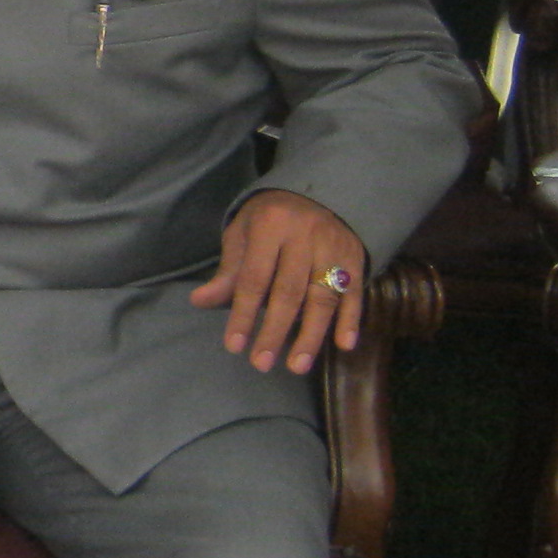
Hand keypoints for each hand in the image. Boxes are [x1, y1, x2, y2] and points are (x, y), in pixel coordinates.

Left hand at [191, 191, 366, 375]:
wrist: (317, 192)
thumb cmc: (269, 218)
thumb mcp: (242, 234)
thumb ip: (228, 270)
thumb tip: (200, 301)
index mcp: (271, 225)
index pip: (255, 278)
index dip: (243, 313)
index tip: (234, 346)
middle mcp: (306, 236)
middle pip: (290, 291)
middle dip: (274, 331)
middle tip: (261, 364)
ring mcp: (334, 247)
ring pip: (323, 297)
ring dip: (311, 335)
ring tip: (297, 366)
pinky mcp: (357, 257)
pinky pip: (355, 292)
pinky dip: (350, 320)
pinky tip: (343, 345)